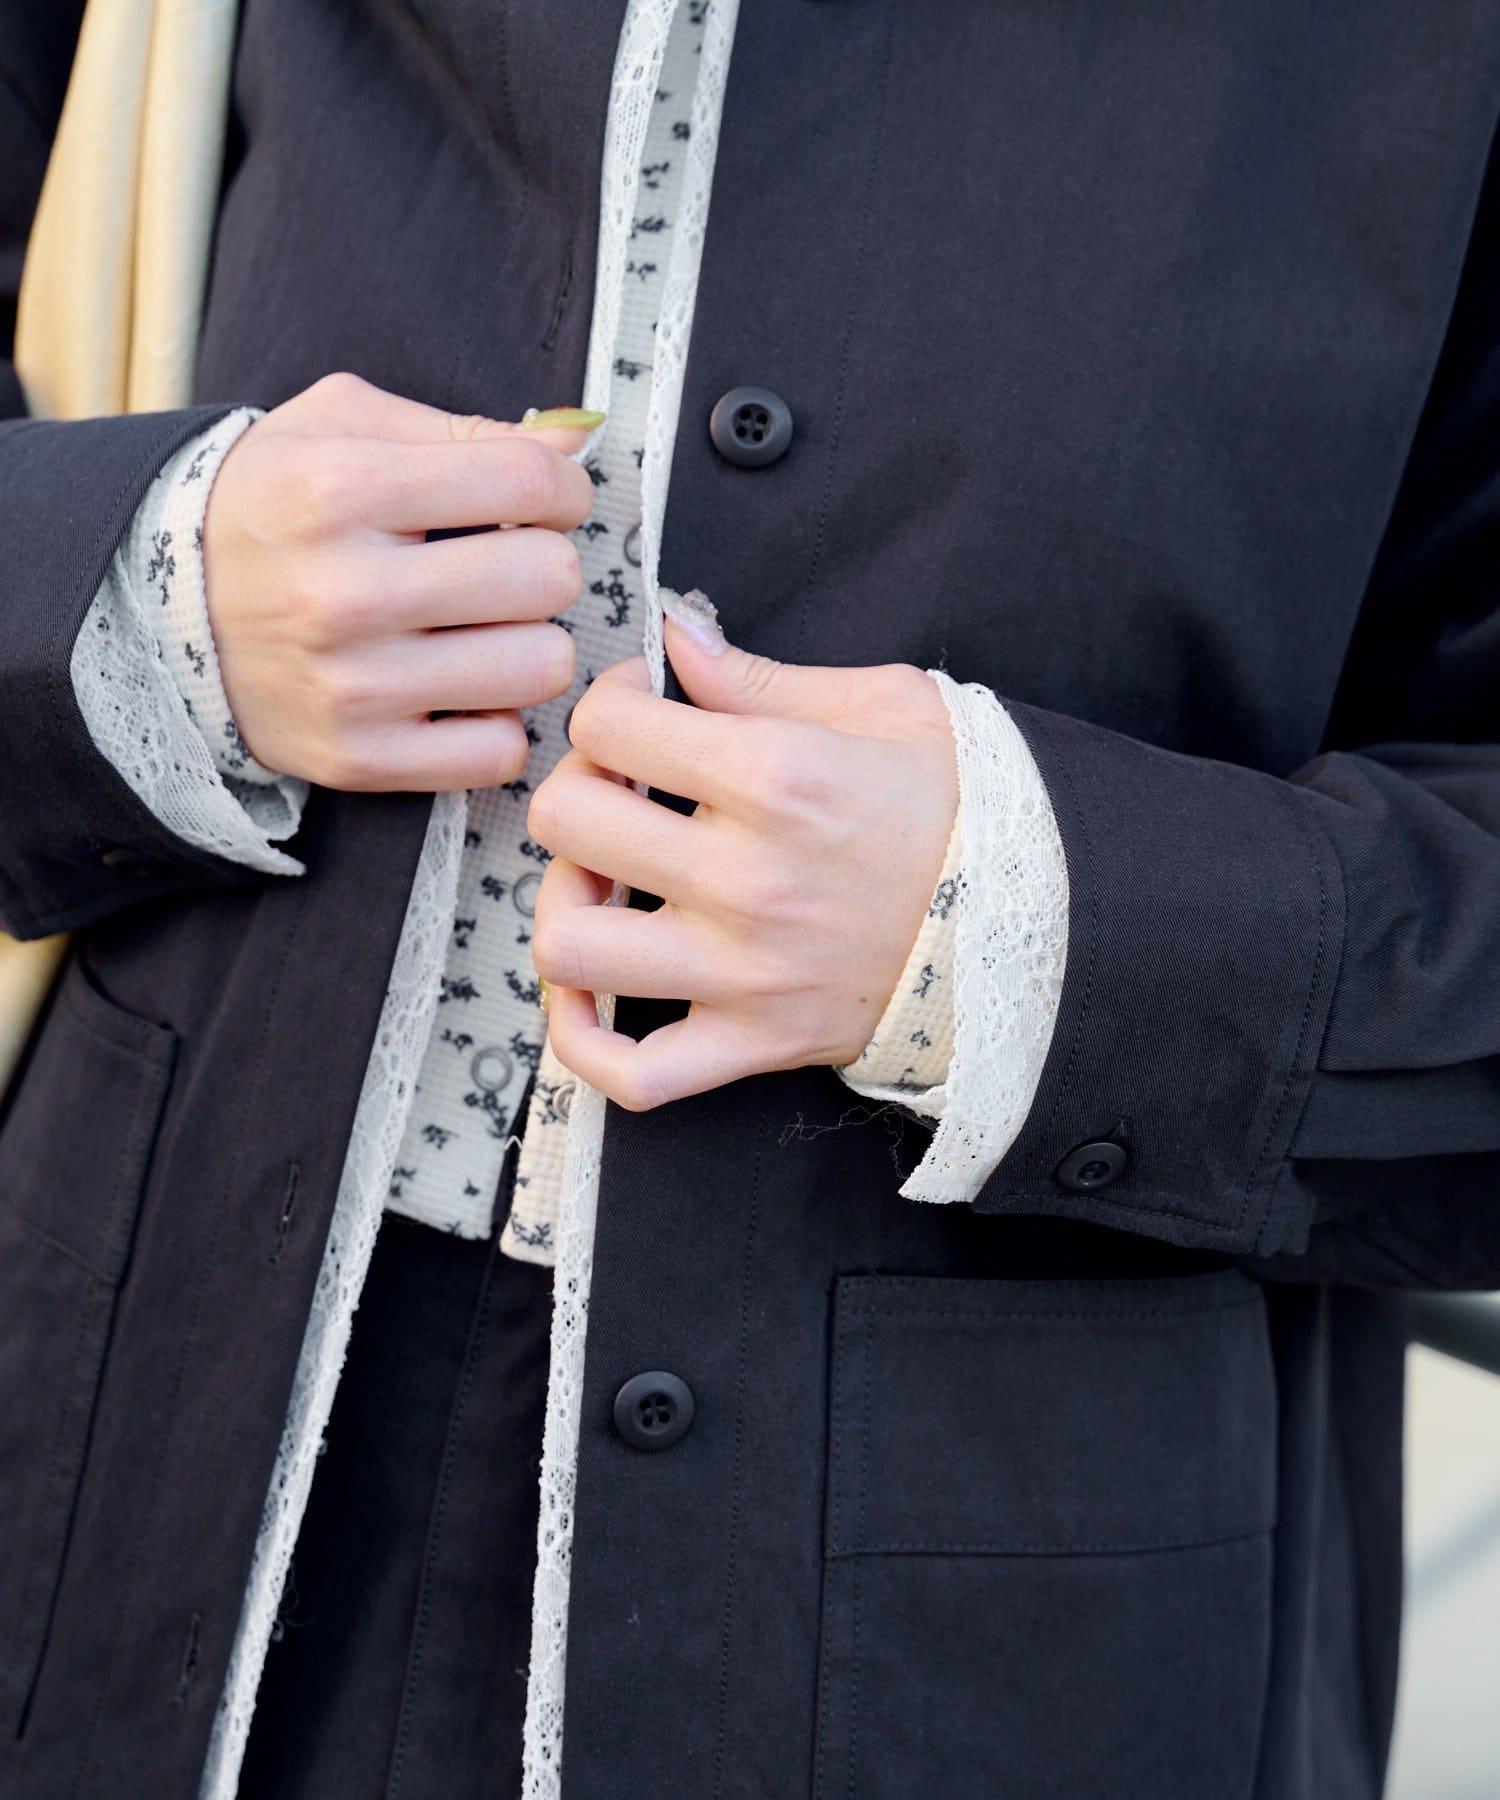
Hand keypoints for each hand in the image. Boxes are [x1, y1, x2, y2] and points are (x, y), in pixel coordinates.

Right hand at [202, 373, 599, 789]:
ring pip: (540, 668)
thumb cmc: (275, 506)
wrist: (164, 609)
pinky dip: (495, 723)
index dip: (562, 487)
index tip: (544, 501)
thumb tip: (578, 436)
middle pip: (549, 577)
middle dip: (545, 565)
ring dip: (529, 646)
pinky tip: (460, 692)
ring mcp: (354, 684)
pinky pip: (500, 751)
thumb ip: (463, 427)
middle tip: (507, 569)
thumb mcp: (341, 426)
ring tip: (484, 630)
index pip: (528, 481)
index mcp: (344, 486)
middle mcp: (347, 590)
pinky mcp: (360, 757)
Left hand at [527, 596, 956, 1109]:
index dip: (609, 701)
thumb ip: (761, 675)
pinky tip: (590, 998)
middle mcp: (748, 878)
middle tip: (618, 790)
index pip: (608, 723)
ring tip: (603, 885)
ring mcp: (745, 972)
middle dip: (577, 790)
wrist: (1039, 918)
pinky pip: (631, 1075)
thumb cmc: (964, 805)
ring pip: (570, 947)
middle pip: (566, 822)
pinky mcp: (754, 1042)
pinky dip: (585, 1046)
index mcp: (777, 776)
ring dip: (565, 905)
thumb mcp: (883, 706)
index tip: (642, 707)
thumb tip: (675, 633)